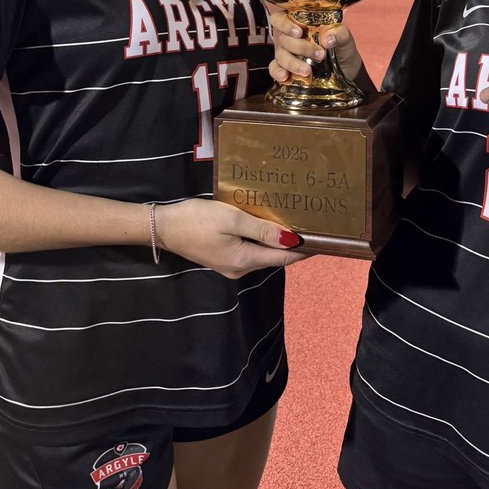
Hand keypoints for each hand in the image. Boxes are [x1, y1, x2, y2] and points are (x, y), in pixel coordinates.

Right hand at [156, 198, 307, 278]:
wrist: (163, 227)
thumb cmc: (197, 221)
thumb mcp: (232, 220)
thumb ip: (262, 230)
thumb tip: (291, 240)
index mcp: (245, 261)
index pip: (284, 258)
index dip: (305, 250)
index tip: (325, 241)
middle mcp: (240, 268)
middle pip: (274, 257)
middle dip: (293, 244)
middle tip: (313, 226)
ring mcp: (230, 265)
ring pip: (261, 253)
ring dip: (277, 241)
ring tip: (294, 223)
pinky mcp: (222, 256)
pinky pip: (249, 249)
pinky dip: (262, 239)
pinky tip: (267, 226)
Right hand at [267, 6, 362, 85]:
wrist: (346, 71)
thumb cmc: (341, 48)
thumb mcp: (344, 38)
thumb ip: (339, 34)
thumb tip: (327, 39)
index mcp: (299, 24)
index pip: (281, 18)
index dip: (285, 24)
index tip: (299, 32)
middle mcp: (289, 38)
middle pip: (283, 39)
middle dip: (300, 47)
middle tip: (319, 55)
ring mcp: (286, 54)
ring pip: (280, 55)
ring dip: (292, 63)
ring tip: (307, 71)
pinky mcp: (287, 69)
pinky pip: (275, 69)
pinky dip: (278, 73)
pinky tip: (285, 77)